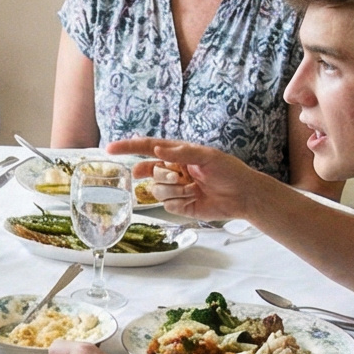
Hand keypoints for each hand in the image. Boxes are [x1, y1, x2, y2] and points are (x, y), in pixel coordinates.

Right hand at [103, 135, 259, 221]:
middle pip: (148, 171)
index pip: (147, 148)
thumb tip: (157, 149)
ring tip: (193, 188)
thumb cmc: (229, 171)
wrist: (243, 196)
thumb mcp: (207, 156)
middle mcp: (173, 170)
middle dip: (160, 175)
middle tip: (178, 178)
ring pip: (156, 190)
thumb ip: (182, 152)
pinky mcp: (178, 206)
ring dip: (174, 190)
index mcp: (178, 153)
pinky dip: (179, 202)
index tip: (110, 149)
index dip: (128, 147)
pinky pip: (166, 204)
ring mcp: (174, 189)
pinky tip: (194, 199)